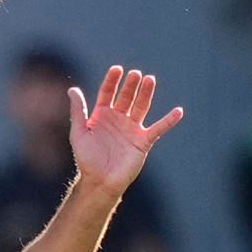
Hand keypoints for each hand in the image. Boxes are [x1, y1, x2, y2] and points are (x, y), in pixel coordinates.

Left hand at [68, 66, 182, 199]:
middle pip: (126, 97)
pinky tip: (178, 111)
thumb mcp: (79, 133)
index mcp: (102, 115)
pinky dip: (169, 121)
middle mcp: (118, 119)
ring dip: (146, 94)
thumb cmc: (87, 159)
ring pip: (141, 107)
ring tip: (150, 80)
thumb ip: (78, 111)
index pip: (108, 93)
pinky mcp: (143, 141)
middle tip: (136, 74)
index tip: (117, 69)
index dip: (112, 81)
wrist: (99, 182)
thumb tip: (72, 89)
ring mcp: (132, 129)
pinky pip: (158, 129)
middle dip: (130, 86)